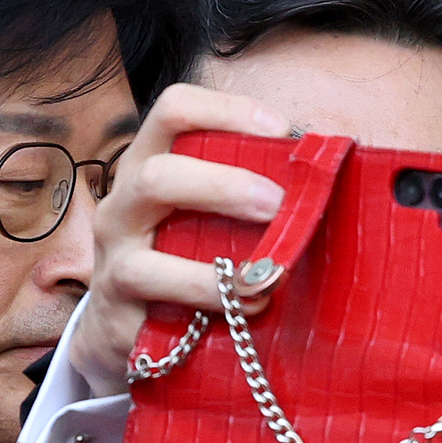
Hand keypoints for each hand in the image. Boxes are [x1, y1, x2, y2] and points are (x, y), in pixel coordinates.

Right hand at [59, 83, 294, 394]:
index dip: (225, 110)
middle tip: (278, 204)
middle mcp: (123, 207)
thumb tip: (327, 177)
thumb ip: (249, 193)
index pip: (172, 111)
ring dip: (218, 269)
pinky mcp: (119, 317)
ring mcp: (114, 264)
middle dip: (224, 187)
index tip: (280, 129)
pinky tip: (254, 306)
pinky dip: (211, 306)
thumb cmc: (186, 258)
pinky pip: (160, 314)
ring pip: (148, 259)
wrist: (126, 332)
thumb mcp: (208, 217)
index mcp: (149, 164)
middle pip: (156, 176)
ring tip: (272, 274)